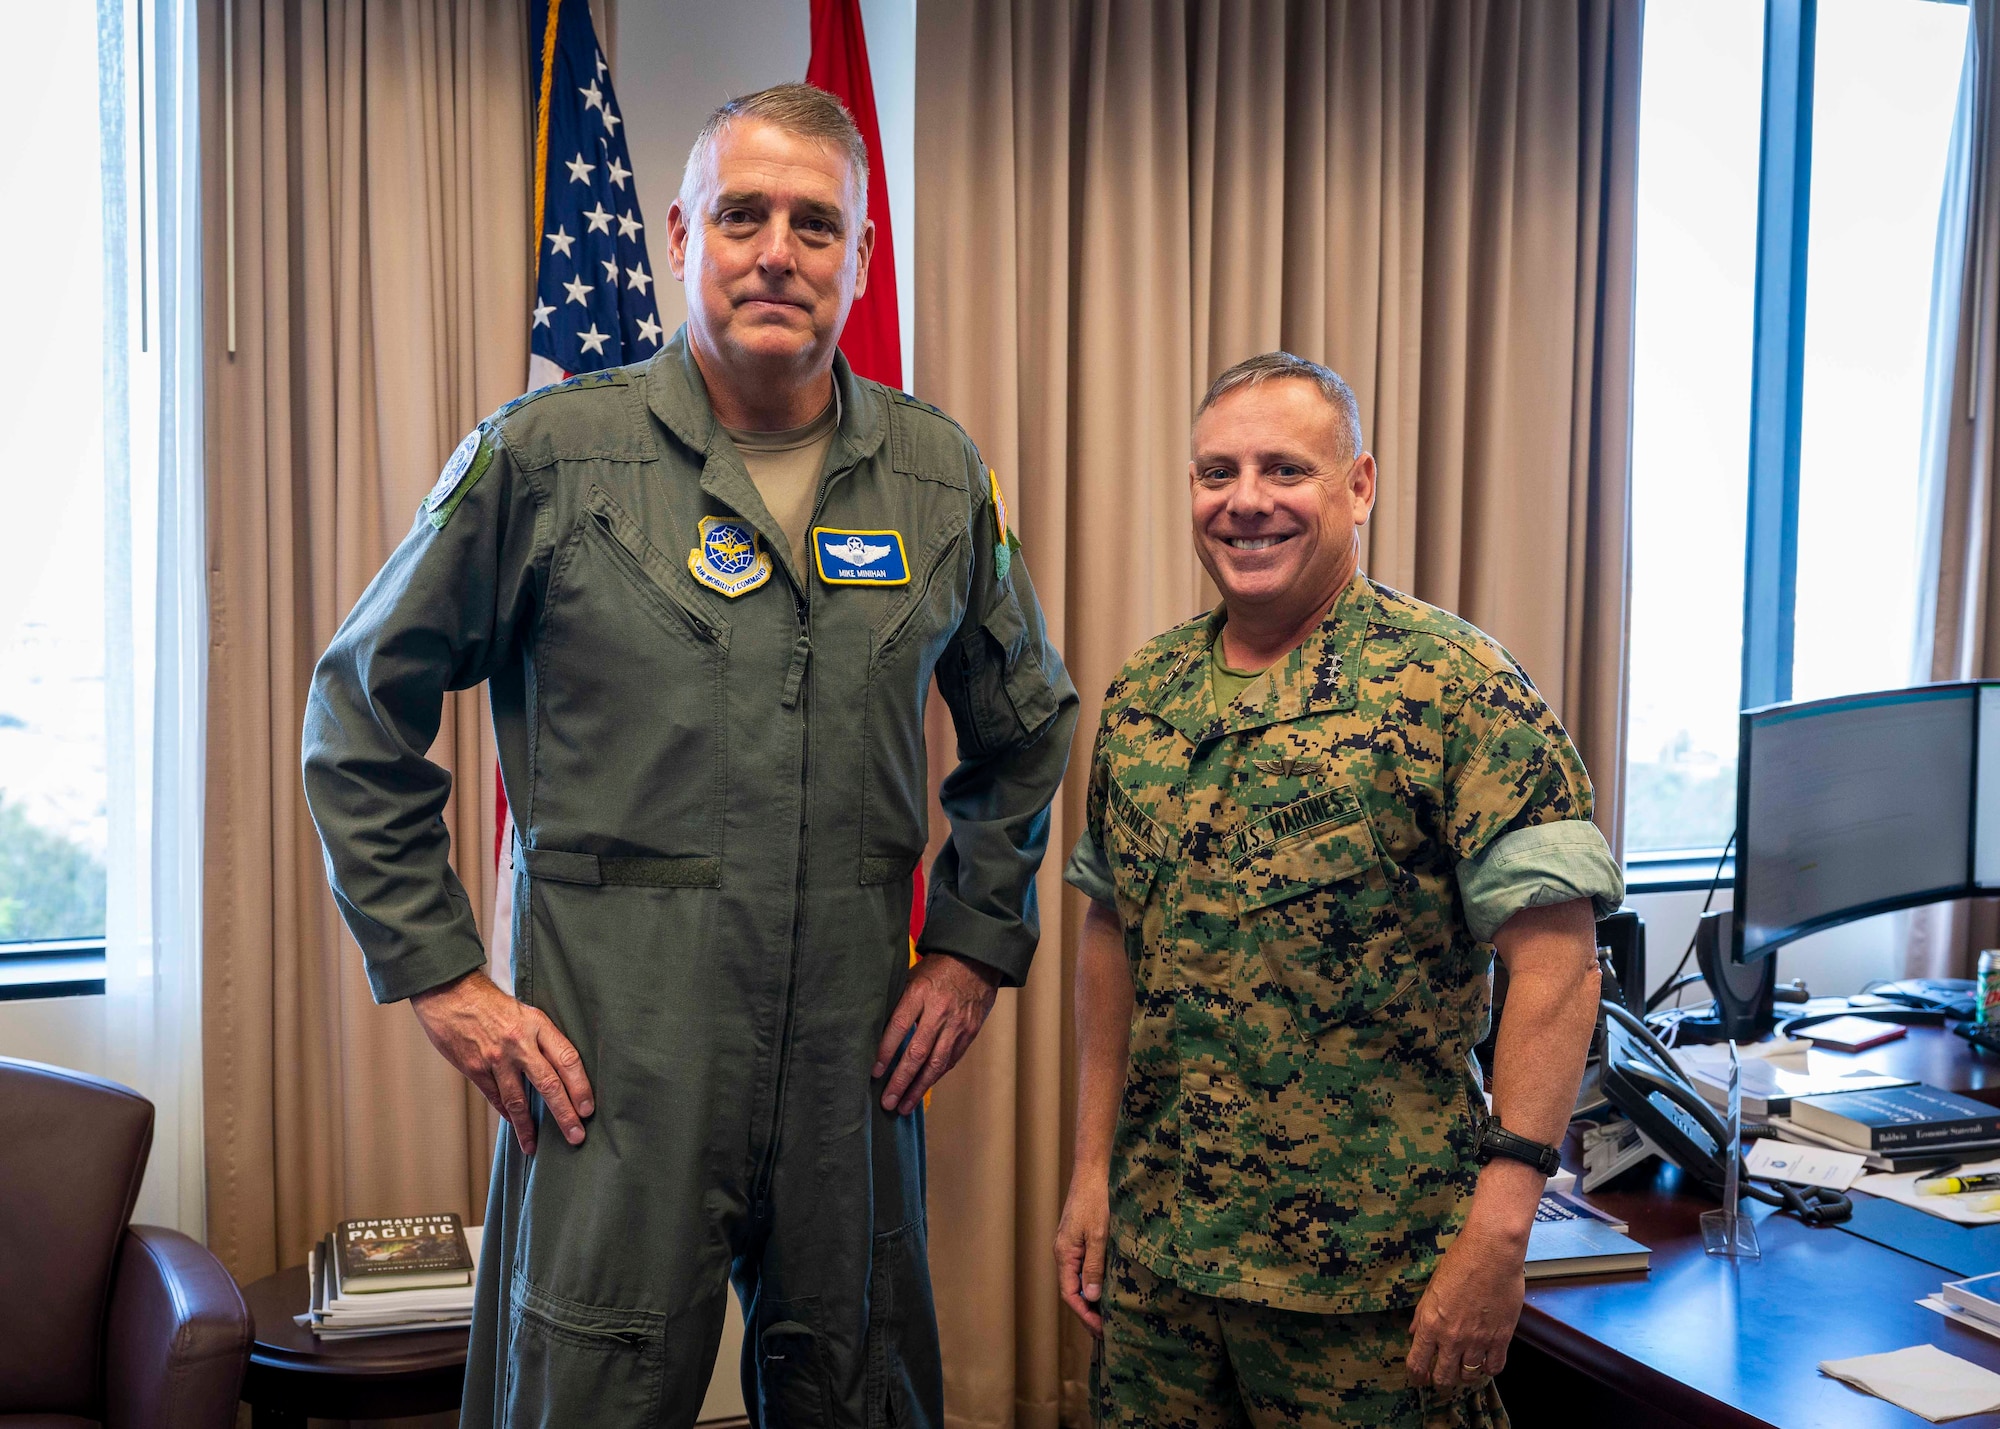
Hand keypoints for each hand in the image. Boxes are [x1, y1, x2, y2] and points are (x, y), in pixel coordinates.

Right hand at [410, 969, 593, 1154]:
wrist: (450, 992)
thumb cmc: (491, 1002)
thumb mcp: (524, 1011)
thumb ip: (541, 1038)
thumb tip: (561, 1069)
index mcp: (537, 1024)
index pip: (568, 1059)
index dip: (581, 1087)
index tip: (588, 1109)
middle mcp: (519, 1043)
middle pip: (549, 1084)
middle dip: (565, 1114)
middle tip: (577, 1136)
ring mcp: (496, 1058)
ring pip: (518, 1100)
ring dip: (529, 1126)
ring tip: (536, 1146)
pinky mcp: (475, 1068)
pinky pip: (496, 1098)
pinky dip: (507, 1115)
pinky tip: (516, 1127)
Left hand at [872, 952, 1000, 1113]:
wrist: (977, 961)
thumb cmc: (937, 969)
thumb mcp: (912, 976)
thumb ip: (898, 1003)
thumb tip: (875, 1033)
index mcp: (920, 992)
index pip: (898, 1027)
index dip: (885, 1052)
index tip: (874, 1072)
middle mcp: (939, 1011)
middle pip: (917, 1052)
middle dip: (900, 1080)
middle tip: (887, 1101)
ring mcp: (957, 1024)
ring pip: (936, 1063)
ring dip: (918, 1088)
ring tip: (904, 1106)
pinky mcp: (969, 1033)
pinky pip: (950, 1060)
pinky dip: (935, 1077)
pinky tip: (923, 1089)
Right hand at [1054, 1168, 1111, 1335]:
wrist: (1094, 1171)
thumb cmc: (1096, 1200)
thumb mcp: (1098, 1236)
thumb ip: (1093, 1266)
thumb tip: (1092, 1296)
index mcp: (1064, 1254)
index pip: (1070, 1294)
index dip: (1085, 1315)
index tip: (1101, 1330)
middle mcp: (1064, 1252)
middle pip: (1073, 1290)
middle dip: (1088, 1312)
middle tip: (1106, 1331)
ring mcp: (1071, 1246)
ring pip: (1078, 1279)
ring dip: (1092, 1299)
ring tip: (1107, 1316)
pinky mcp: (1080, 1239)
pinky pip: (1084, 1267)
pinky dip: (1094, 1283)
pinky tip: (1107, 1288)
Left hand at [1405, 1213, 1527, 1390]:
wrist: (1491, 1252)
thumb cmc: (1460, 1262)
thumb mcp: (1432, 1287)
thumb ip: (1421, 1314)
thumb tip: (1413, 1333)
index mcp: (1430, 1323)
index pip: (1417, 1363)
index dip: (1416, 1376)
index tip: (1419, 1379)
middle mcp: (1452, 1337)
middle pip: (1444, 1377)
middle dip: (1440, 1381)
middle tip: (1442, 1377)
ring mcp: (1478, 1340)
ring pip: (1469, 1376)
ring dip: (1465, 1375)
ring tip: (1464, 1368)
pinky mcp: (1501, 1338)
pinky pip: (1494, 1367)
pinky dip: (1489, 1369)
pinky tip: (1485, 1361)